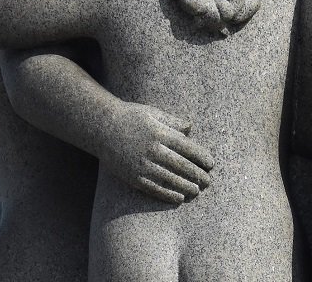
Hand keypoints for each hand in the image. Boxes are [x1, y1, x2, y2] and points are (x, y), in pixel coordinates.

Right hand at [98, 102, 214, 204]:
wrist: (100, 127)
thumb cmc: (130, 117)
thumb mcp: (153, 113)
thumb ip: (173, 121)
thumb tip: (190, 127)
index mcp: (160, 134)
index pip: (188, 148)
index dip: (201, 157)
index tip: (211, 164)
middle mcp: (153, 150)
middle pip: (181, 165)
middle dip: (197, 174)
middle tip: (208, 181)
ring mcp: (142, 164)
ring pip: (169, 179)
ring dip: (185, 186)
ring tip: (197, 191)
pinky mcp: (132, 176)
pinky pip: (153, 188)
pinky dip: (167, 194)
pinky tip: (179, 198)